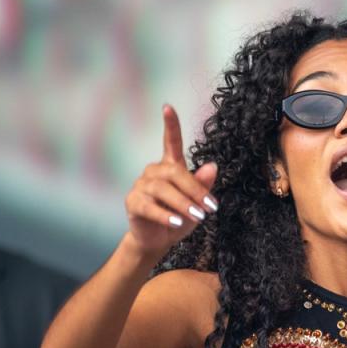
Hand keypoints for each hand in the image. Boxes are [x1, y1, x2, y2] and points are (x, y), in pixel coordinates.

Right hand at [124, 104, 218, 256]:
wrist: (158, 240)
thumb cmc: (179, 218)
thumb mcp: (196, 203)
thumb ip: (203, 185)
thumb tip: (212, 166)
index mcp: (170, 167)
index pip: (171, 142)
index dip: (170, 125)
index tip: (167, 107)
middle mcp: (154, 172)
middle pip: (175, 173)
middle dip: (195, 190)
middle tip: (210, 208)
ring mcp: (141, 186)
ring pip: (163, 190)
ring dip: (183, 204)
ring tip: (198, 217)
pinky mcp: (133, 203)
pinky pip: (150, 207)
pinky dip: (165, 216)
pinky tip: (176, 223)